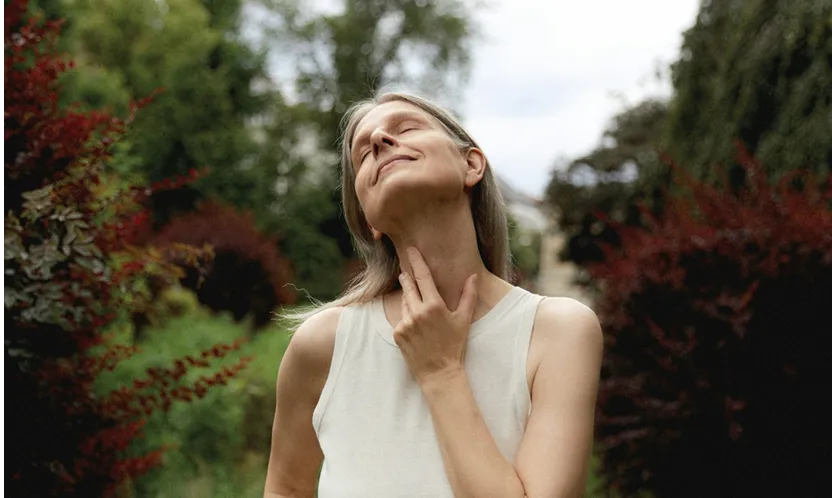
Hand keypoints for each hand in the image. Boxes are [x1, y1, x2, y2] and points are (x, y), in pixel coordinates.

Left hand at [394, 246, 477, 386]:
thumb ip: (468, 296)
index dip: (416, 261)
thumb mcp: (463, 320)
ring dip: (409, 299)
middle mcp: (417, 312)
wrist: (438, 372)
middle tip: (406, 270)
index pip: (423, 277)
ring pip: (404, 302)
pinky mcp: (397, 333)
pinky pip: (401, 318)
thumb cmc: (454, 345)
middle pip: (409, 286)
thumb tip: (472, 276)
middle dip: (407, 278)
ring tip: (419, 306)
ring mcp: (405, 323)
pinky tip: (416, 325)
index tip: (410, 250)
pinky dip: (406, 317)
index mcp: (434, 306)